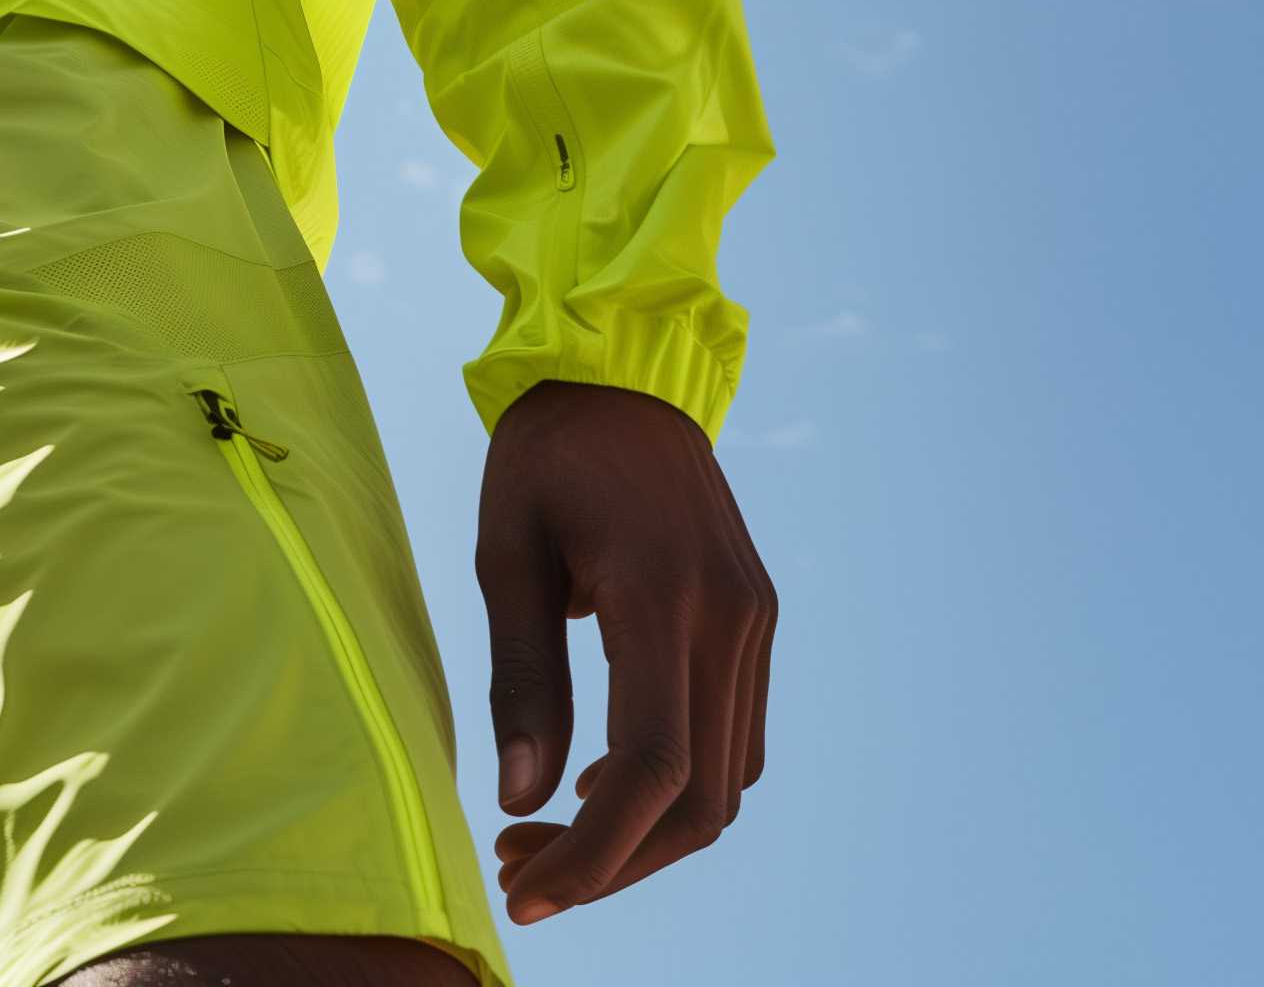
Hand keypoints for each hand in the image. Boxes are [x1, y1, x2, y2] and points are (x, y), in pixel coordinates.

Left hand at [473, 379, 775, 923]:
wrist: (622, 376)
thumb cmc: (543, 459)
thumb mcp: (505, 557)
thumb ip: (521, 681)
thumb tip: (519, 802)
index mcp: (660, 596)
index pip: (650, 768)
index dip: (595, 852)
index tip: (525, 887)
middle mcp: (728, 616)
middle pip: (699, 800)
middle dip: (613, 860)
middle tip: (522, 869)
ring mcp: (754, 619)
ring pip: (725, 781)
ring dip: (644, 831)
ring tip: (546, 832)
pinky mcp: (757, 620)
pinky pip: (733, 737)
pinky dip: (677, 783)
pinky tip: (602, 778)